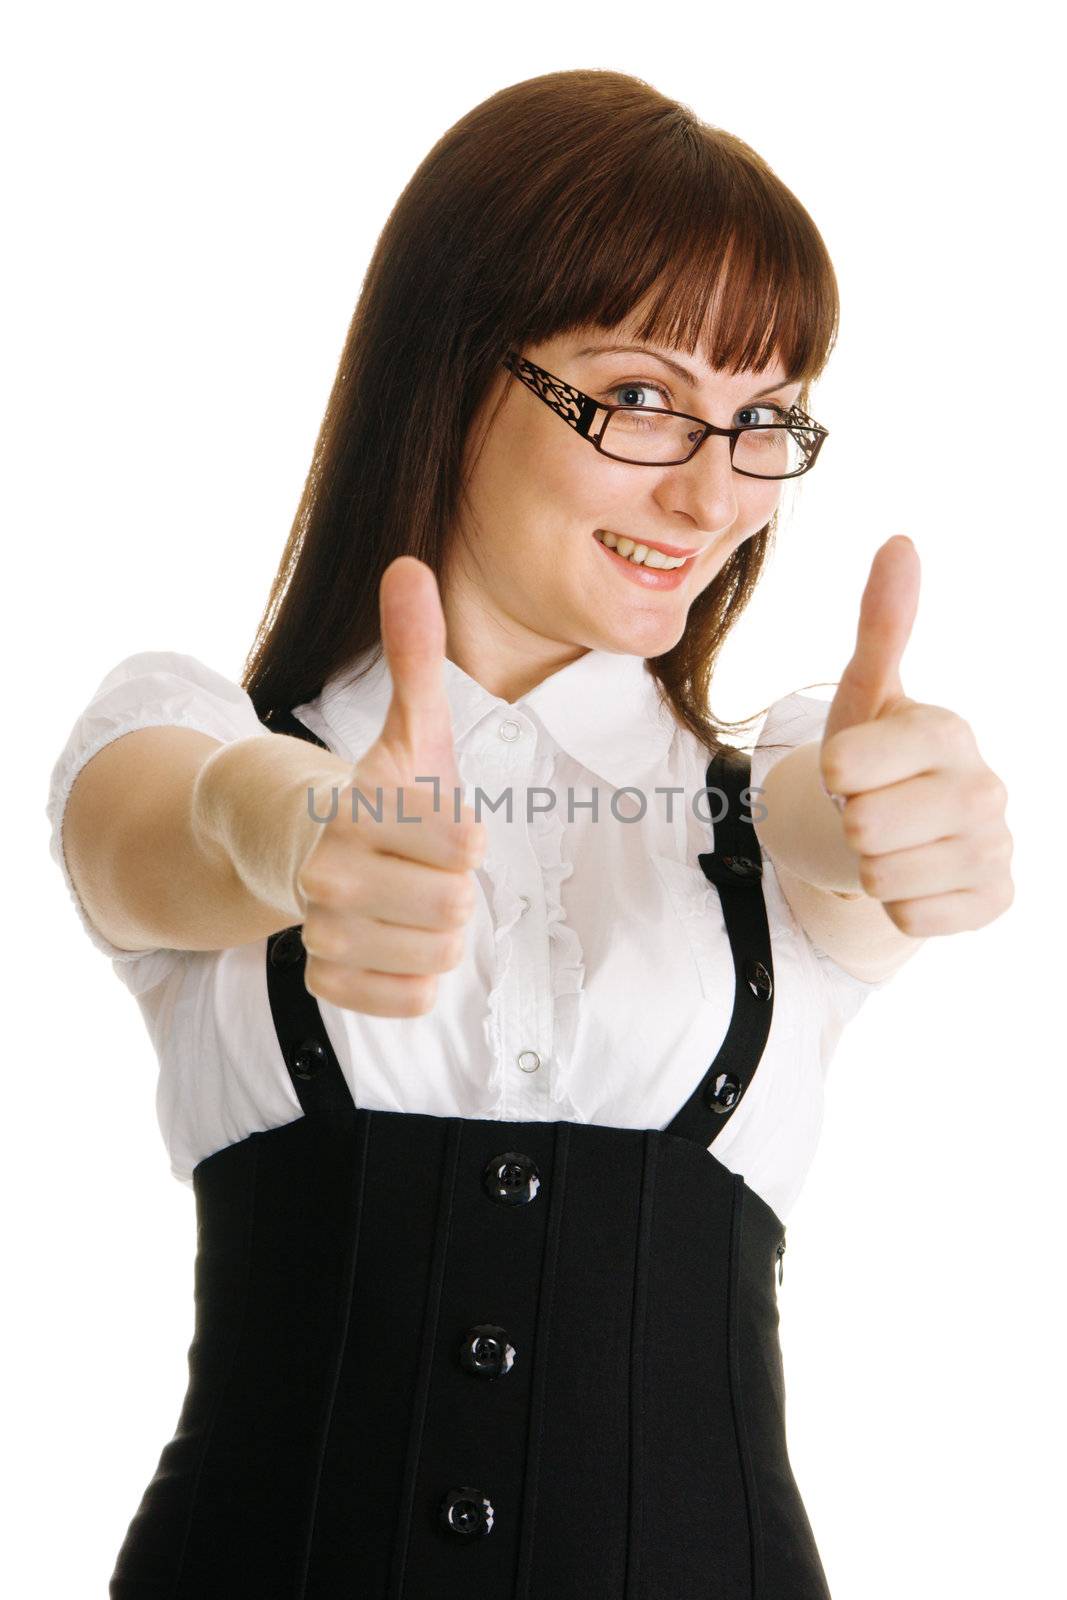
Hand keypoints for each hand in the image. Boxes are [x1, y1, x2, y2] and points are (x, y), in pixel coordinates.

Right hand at [297, 556, 486, 1015]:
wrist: (295, 844)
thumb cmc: (377, 787)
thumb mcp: (409, 725)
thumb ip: (416, 653)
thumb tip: (408, 565)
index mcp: (356, 807)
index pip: (462, 847)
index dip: (465, 837)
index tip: (445, 825)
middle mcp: (329, 871)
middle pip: (455, 906)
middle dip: (454, 885)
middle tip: (422, 865)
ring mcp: (322, 928)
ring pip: (439, 954)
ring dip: (439, 929)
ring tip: (410, 897)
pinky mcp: (326, 976)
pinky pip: (410, 998)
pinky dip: (416, 975)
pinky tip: (395, 939)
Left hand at [820, 536, 1013, 937]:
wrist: (902, 830)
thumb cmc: (875, 758)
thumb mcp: (863, 696)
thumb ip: (880, 625)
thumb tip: (901, 542)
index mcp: (945, 731)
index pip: (845, 765)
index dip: (831, 774)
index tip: (847, 769)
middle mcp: (983, 786)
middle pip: (863, 827)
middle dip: (849, 825)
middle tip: (869, 811)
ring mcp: (994, 845)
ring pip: (884, 877)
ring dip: (871, 866)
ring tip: (890, 842)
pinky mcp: (994, 898)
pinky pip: (912, 920)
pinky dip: (898, 906)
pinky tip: (914, 876)